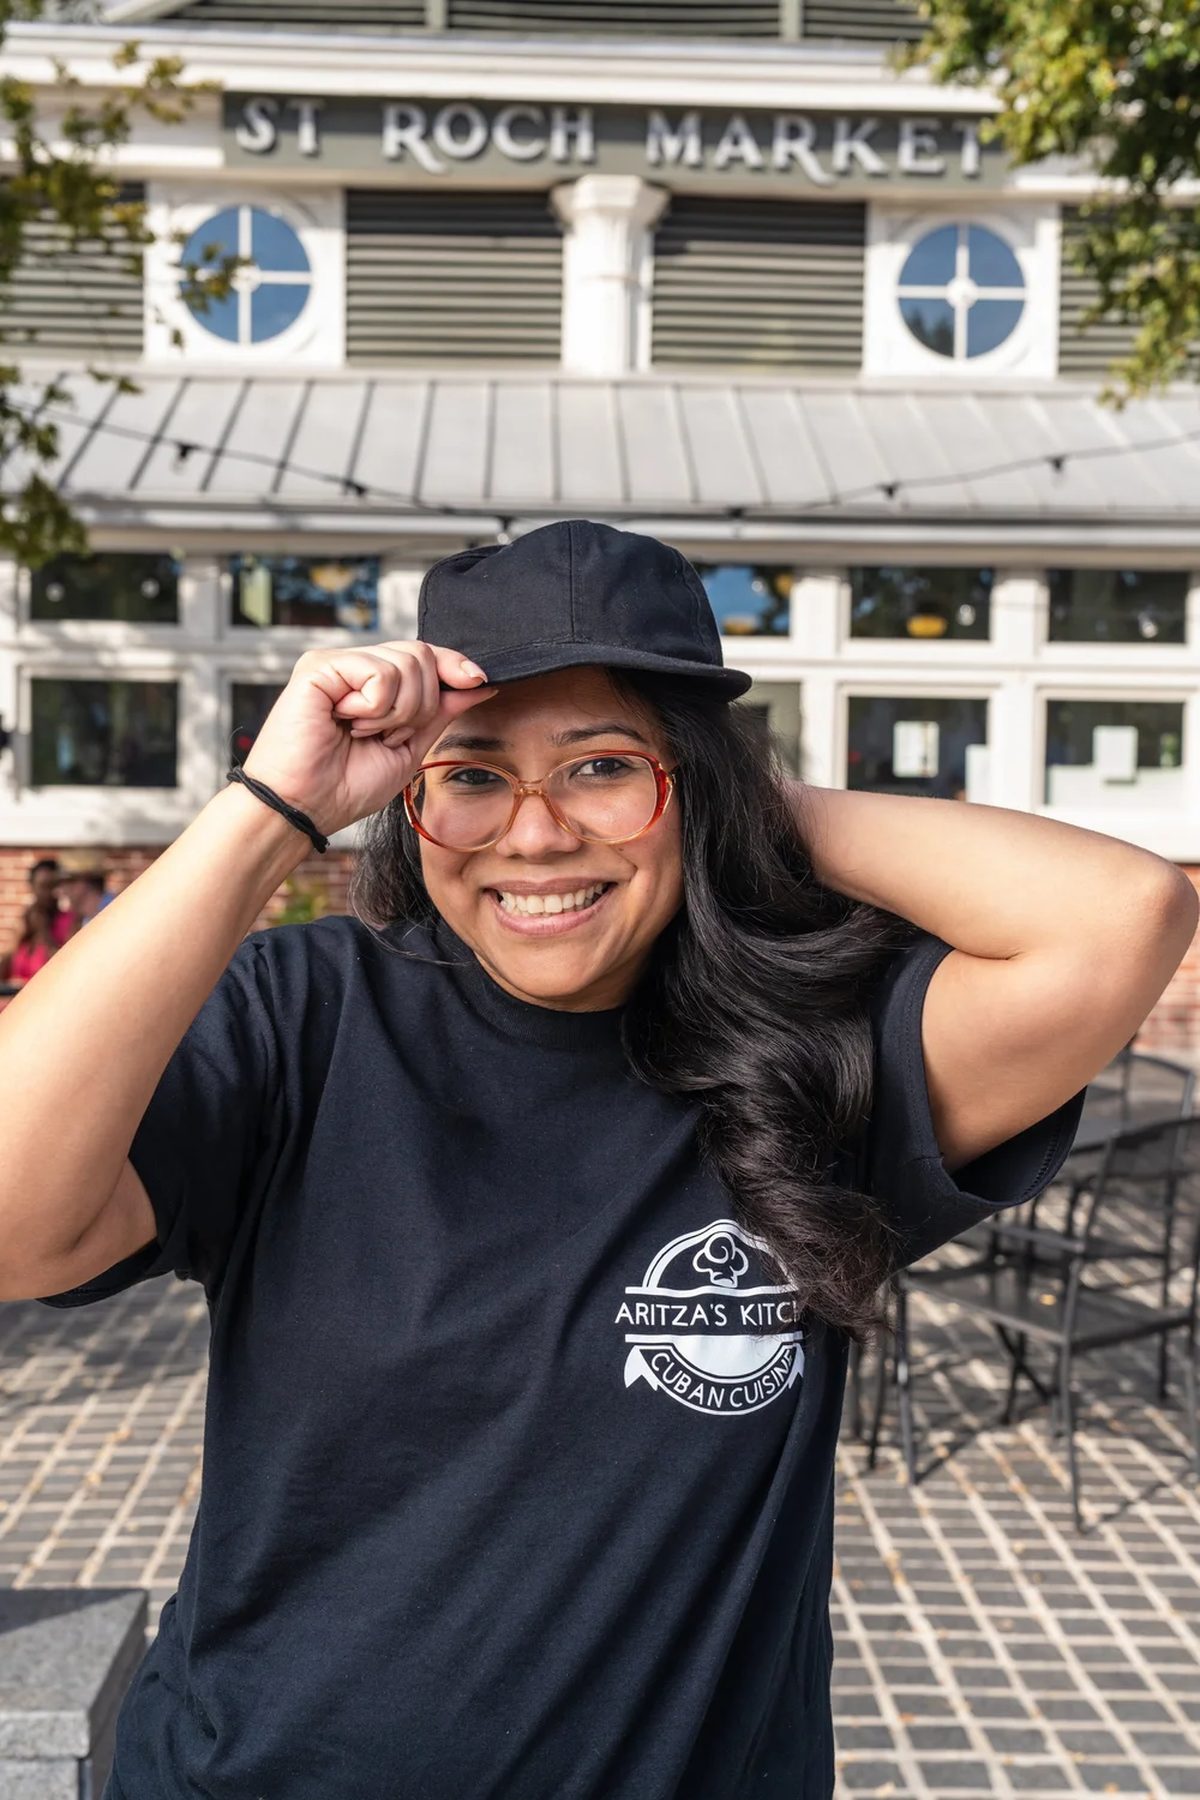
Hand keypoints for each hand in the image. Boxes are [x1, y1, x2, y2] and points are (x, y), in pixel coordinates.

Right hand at [241, 641, 496, 837]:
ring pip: (407, 663)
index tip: (478, 680)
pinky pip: (379, 674)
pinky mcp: (319, 666)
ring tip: (361, 732)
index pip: (425, 656)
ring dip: (397, 712)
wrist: (306, 807)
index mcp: (374, 684)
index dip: (453, 665)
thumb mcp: (410, 747)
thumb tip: (479, 684)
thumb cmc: (347, 785)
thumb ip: (440, 712)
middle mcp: (355, 667)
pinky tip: (347, 722)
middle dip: (420, 706)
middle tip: (386, 735)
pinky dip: (375, 708)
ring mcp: (337, 663)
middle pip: (421, 655)